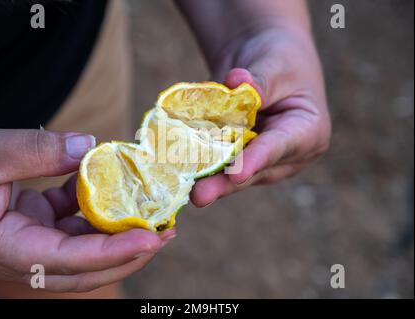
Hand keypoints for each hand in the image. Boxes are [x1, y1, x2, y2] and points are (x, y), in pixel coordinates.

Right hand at [0, 123, 173, 291]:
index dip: (113, 252)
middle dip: (128, 254)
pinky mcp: (35, 222)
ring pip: (84, 247)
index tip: (151, 238)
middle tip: (165, 232)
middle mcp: (20, 254)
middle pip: (84, 268)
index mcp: (3, 249)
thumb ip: (34, 150)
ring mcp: (29, 239)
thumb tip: (89, 148)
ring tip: (152, 212)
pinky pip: (73, 221)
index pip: (68, 260)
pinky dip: (95, 205)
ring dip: (117, 231)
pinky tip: (112, 186)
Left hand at [191, 28, 330, 205]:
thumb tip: (235, 83)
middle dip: (224, 183)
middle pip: (252, 170)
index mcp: (307, 132)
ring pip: (231, 171)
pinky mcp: (235, 155)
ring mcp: (258, 158)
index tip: (237, 175)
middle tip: (200, 196)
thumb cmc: (280, 59)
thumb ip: (258, 80)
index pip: (279, 147)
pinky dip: (198, 162)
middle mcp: (284, 155)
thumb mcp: (276, 64)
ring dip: (206, 178)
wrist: (264, 58)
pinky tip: (177, 169)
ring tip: (186, 190)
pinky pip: (217, 160)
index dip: (256, 160)